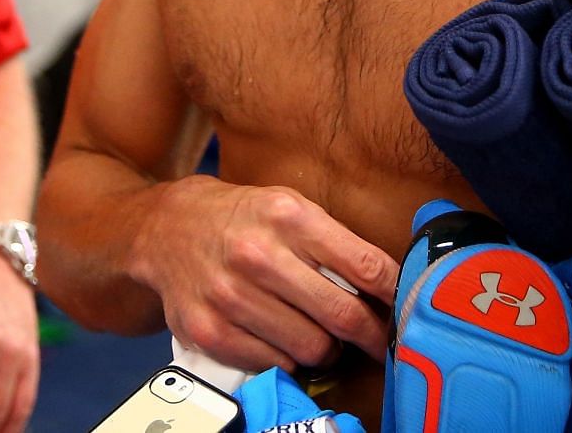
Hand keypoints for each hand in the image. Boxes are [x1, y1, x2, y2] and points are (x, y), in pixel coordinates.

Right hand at [127, 176, 396, 375]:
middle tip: (375, 339)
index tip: (406, 308)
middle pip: (343, 317)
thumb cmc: (240, 218)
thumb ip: (335, 241)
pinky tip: (279, 336)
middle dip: (369, 334)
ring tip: (316, 332)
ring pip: (312, 349)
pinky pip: (275, 364)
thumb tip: (390, 286)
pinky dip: (285, 358)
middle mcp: (257, 255)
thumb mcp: (288, 207)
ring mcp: (230, 297)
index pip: (366, 266)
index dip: (395, 295)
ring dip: (324, 348)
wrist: (165, 230)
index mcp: (287, 216)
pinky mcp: (211, 332)